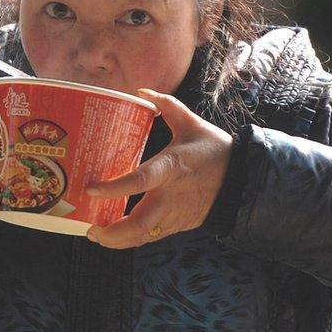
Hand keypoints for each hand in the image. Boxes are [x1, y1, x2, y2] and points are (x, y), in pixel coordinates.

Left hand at [85, 89, 232, 248]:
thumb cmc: (216, 151)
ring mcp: (174, 214)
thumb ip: (166, 106)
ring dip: (118, 240)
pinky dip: (132, 238)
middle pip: (136, 224)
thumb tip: (143, 91)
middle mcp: (170, 196)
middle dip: (110, 232)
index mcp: (171, 168)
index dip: (113, 188)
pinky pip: (151, 236)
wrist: (242, 179)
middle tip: (89, 228)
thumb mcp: (191, 124)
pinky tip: (118, 234)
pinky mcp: (178, 224)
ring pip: (142, 236)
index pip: (139, 181)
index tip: (90, 190)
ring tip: (98, 235)